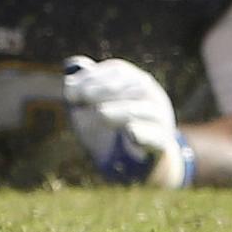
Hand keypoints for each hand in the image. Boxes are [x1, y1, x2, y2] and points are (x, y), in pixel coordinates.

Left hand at [63, 57, 190, 187]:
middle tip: (83, 96)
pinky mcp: (162, 145)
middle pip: (136, 85)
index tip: (69, 87)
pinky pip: (156, 138)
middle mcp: (153, 97)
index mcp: (137, 83)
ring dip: (122, 110)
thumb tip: (71, 66)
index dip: (93, 76)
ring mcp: (161, 121)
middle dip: (105, 89)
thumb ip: (84, 89)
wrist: (138, 165)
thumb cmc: (111, 130)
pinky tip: (130, 133)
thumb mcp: (93, 108)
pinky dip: (144, 134)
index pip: (119, 70)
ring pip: (147, 110)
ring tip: (101, 113)